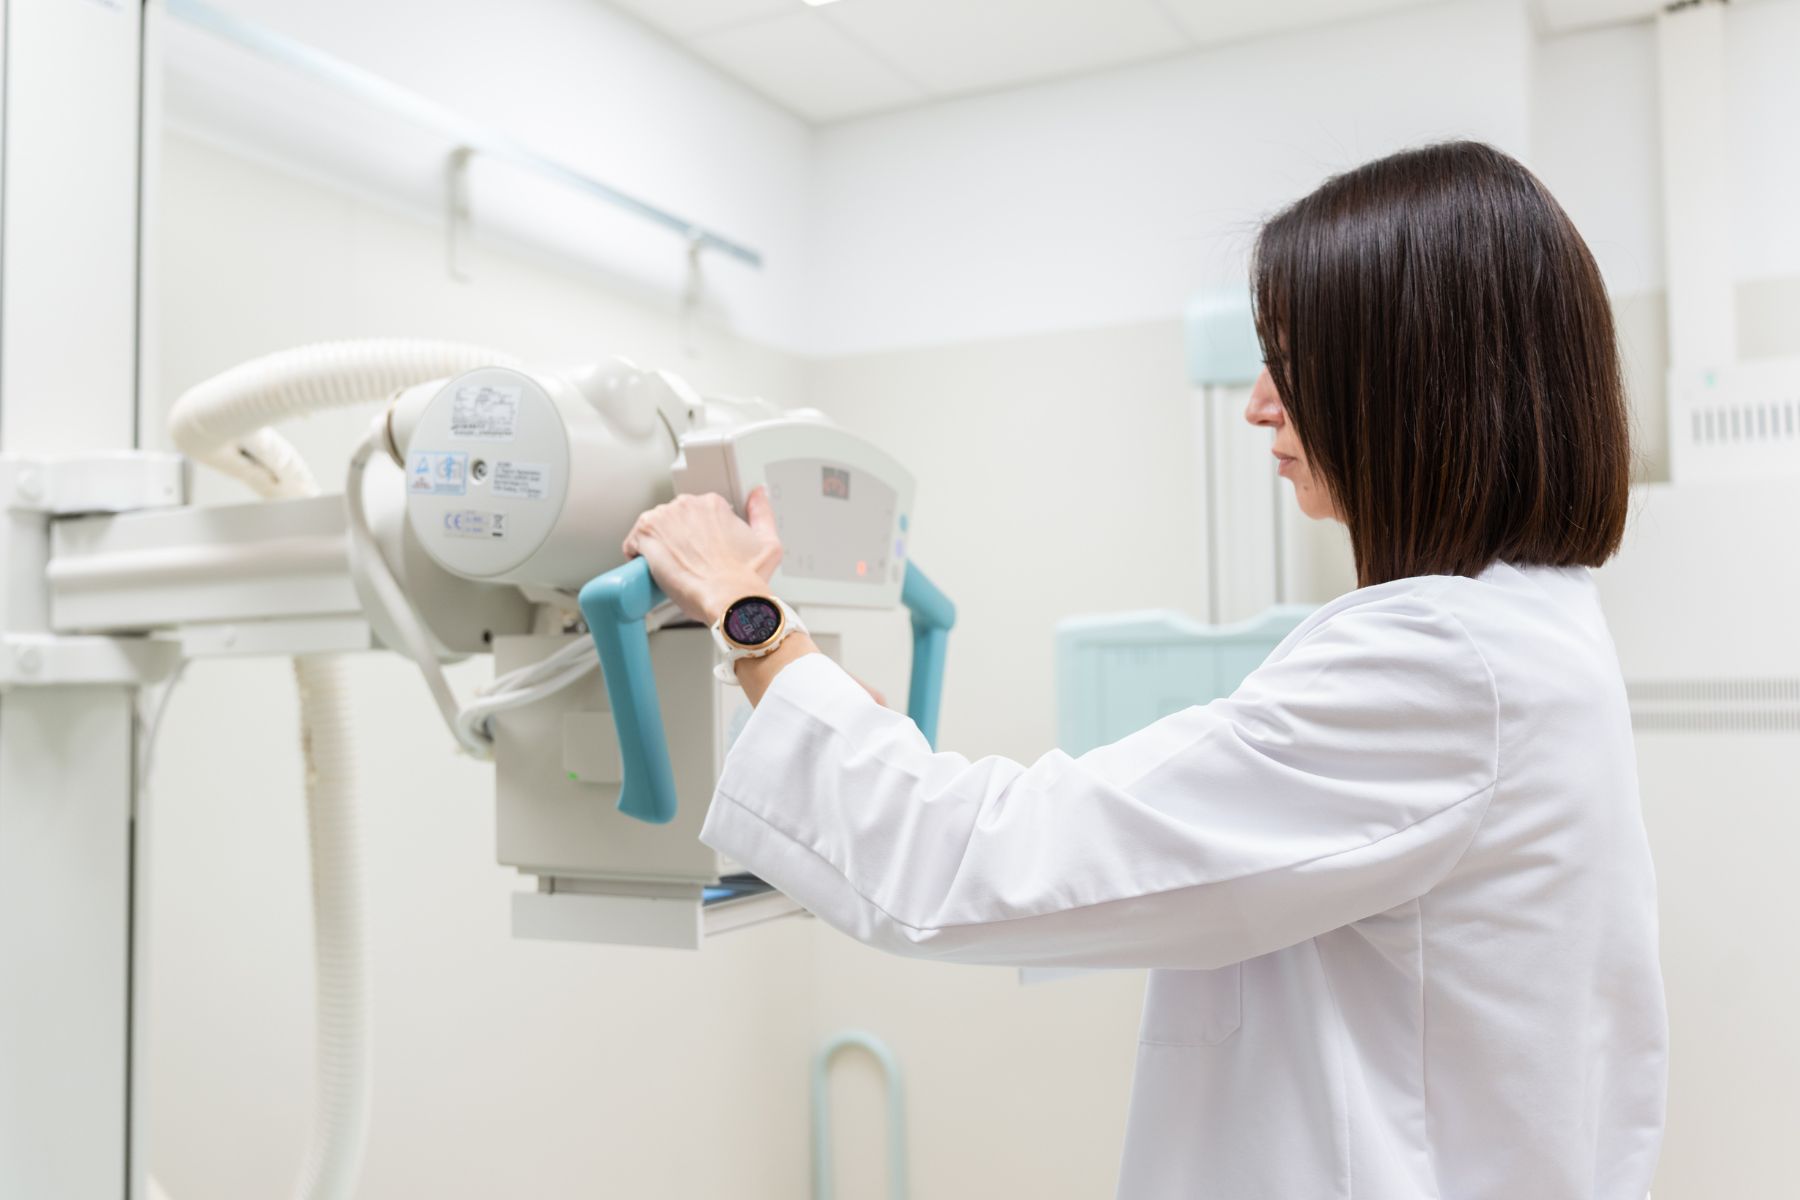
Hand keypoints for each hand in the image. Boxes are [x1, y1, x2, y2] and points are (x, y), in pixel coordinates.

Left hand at [622, 487, 782, 623]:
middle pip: (672, 520)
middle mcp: (688, 505)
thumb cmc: (745, 578)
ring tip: (671, 569)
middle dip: (677, 540)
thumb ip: (762, 512)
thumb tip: (758, 495)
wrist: (728, 598)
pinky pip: (633, 542)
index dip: (695, 536)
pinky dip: (638, 556)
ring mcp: (665, 517)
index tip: (698, 552)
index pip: (694, 514)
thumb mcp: (768, 543)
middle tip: (687, 563)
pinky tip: (652, 571)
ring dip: (658, 547)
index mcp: (713, 504)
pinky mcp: (646, 533)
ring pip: (652, 529)